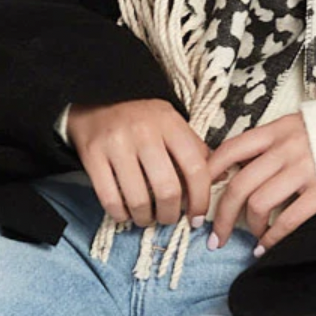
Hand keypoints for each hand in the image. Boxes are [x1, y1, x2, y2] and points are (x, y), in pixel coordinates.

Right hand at [67, 98, 210, 228]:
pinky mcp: (93, 156)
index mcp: (169, 122)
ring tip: (147, 217)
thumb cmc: (141, 116)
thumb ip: (195, 149)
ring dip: (146, 218)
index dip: (201, 199)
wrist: (97, 97)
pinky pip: (111, 200)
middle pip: (168, 189)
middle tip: (169, 218)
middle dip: (171, 214)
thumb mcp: (172, 123)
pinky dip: (122, 215)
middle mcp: (144, 132)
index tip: (198, 216)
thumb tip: (222, 178)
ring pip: (139, 199)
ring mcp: (117, 144)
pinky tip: (126, 213)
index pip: (196, 168)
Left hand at [204, 112, 315, 252]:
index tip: (199, 193)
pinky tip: (265, 247)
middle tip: (214, 236)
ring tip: (248, 238)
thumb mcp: (294, 125)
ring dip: (248, 227)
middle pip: (238, 185)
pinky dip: (272, 238)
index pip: (230, 149)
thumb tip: (234, 167)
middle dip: (221, 216)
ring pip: (258, 204)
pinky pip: (288, 220)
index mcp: (276, 130)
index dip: (209, 173)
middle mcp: (286, 149)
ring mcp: (304, 171)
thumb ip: (268, 143)